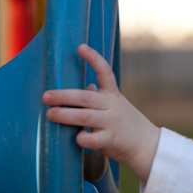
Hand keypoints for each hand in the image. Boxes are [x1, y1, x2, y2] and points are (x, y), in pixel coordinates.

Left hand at [42, 44, 159, 181]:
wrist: (146, 145)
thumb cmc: (125, 124)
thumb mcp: (115, 105)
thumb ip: (99, 97)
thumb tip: (85, 85)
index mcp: (112, 95)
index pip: (105, 72)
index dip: (94, 59)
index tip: (81, 47)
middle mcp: (111, 106)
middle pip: (86, 97)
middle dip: (64, 96)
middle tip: (46, 96)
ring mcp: (111, 123)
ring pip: (85, 117)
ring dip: (65, 115)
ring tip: (50, 114)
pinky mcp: (110, 140)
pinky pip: (93, 139)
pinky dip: (81, 138)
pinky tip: (76, 138)